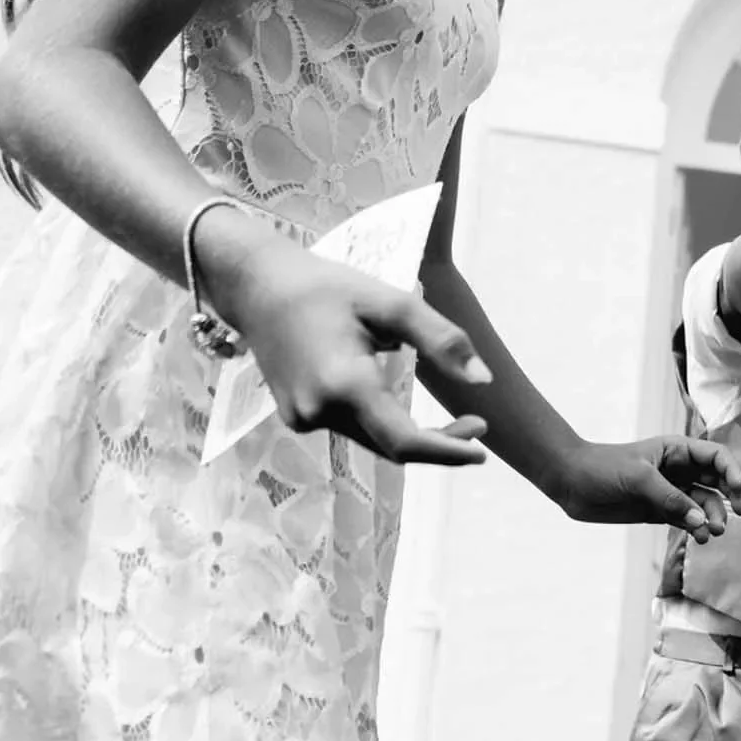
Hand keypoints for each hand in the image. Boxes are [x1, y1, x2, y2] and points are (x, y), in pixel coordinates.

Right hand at [219, 232, 492, 465]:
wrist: (257, 288)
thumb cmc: (328, 288)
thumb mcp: (392, 302)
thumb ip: (441, 339)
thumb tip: (482, 380)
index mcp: (345, 384)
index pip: (404, 441)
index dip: (447, 451)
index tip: (482, 452)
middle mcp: (320, 411)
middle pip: (391, 447)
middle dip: (439, 444)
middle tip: (478, 425)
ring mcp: (303, 418)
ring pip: (373, 441)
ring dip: (413, 437)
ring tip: (455, 419)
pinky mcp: (297, 416)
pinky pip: (352, 430)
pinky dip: (383, 426)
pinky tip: (399, 404)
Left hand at [555, 436, 740, 536]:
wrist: (571, 483)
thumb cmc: (604, 468)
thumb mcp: (640, 479)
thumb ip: (672, 499)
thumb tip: (701, 521)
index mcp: (678, 450)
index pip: (717, 457)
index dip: (733, 471)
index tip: (739, 490)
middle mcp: (680, 470)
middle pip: (718, 481)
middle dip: (732, 496)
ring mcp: (671, 492)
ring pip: (704, 504)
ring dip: (713, 517)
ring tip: (712, 532)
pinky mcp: (660, 512)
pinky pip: (687, 520)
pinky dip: (696, 529)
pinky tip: (699, 538)